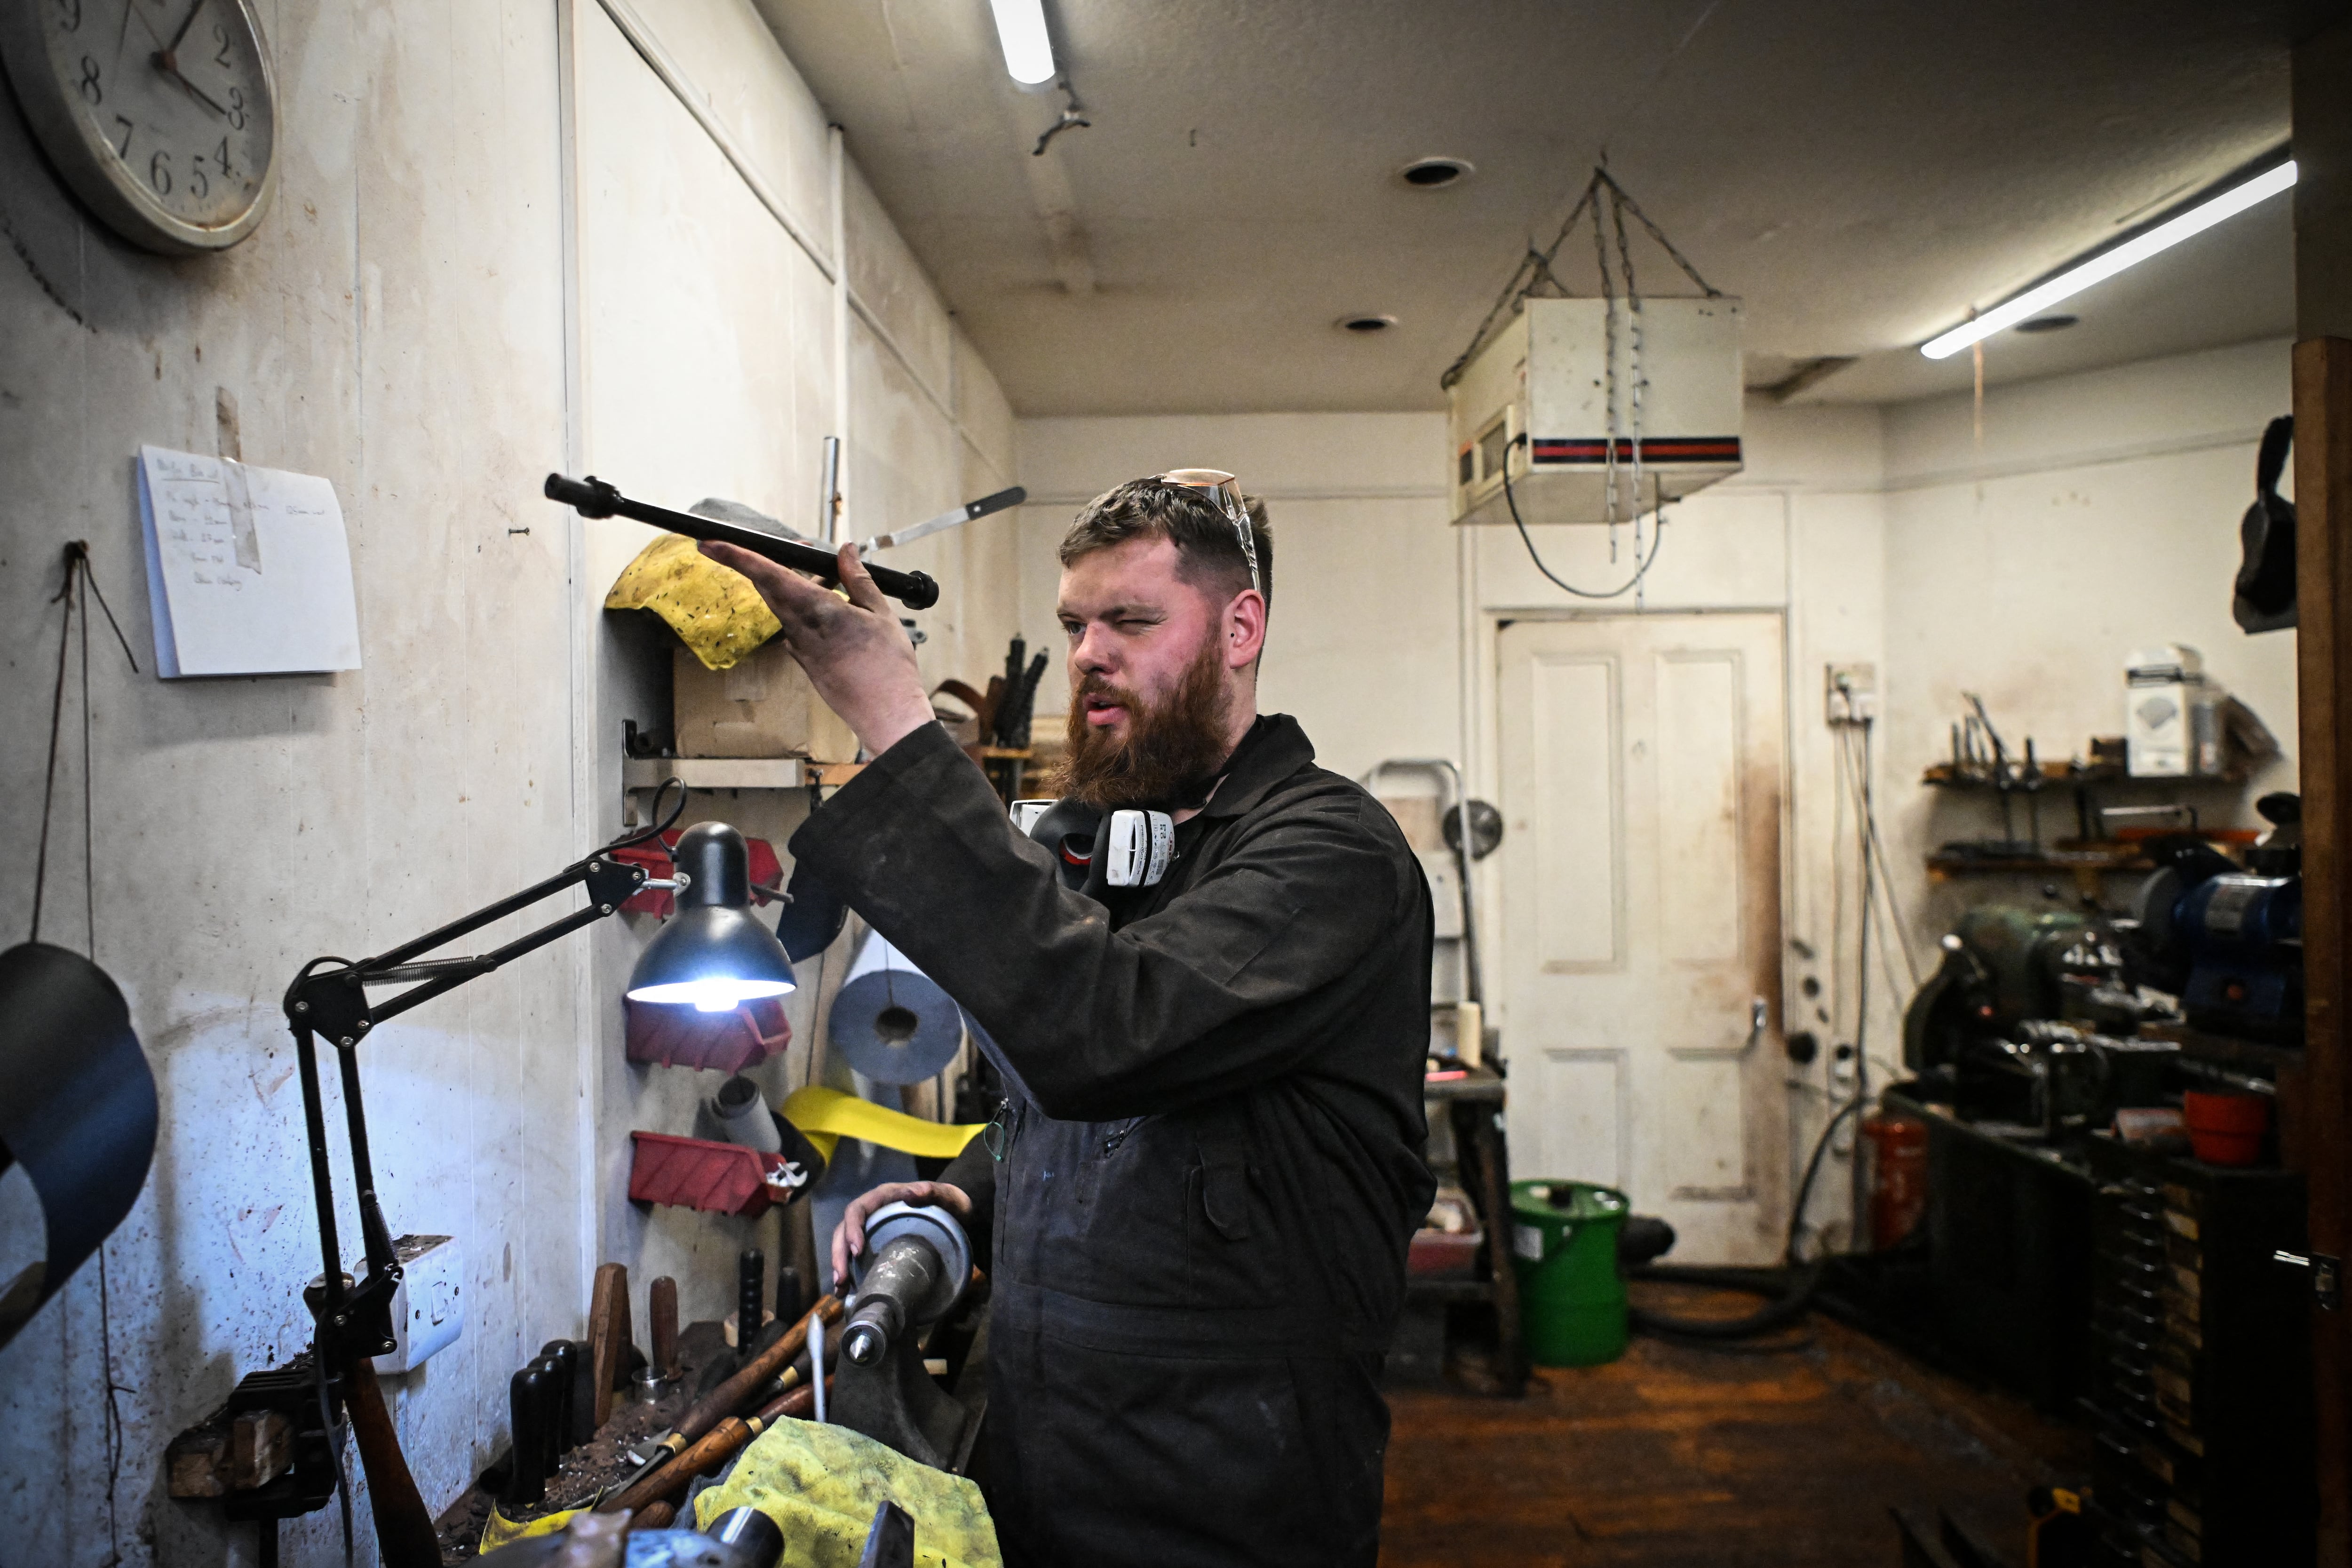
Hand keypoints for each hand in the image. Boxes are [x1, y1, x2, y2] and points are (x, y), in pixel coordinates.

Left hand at [698, 541, 935, 756]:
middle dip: (775, 560)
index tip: (710, 543)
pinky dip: (807, 608)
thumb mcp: (880, 612)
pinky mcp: (803, 660)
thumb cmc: (887, 667)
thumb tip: (846, 551)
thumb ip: (858, 578)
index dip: (735, 556)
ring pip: (784, 604)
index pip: (766, 575)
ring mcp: (797, 647)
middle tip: (800, 546)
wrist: (884, 714)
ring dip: (797, 584)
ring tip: (832, 578)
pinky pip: (795, 625)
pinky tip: (835, 610)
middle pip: (769, 585)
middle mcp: (797, 628)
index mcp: (815, 609)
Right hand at [830, 1180, 969, 1287]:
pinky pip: (855, 1256)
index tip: (856, 1251)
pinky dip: (849, 1273)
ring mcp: (872, 1228)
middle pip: (844, 1230)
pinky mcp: (875, 1244)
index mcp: (883, 1197)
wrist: (957, 1214)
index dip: (852, 1229)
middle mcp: (873, 1212)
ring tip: (840, 1289)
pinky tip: (847, 1291)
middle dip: (839, 1254)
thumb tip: (911, 1192)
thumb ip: (931, 1192)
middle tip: (841, 1279)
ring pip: (845, 1245)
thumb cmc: (949, 1202)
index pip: (857, 1210)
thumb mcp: (945, 1196)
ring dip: (840, 1266)